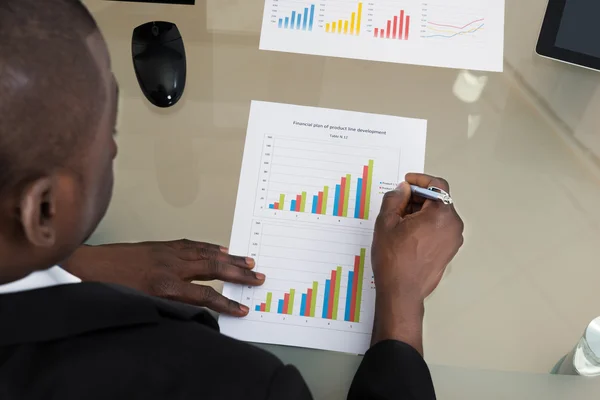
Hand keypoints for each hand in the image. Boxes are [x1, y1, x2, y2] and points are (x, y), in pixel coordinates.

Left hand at [62, 240, 264, 315]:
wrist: (90, 266)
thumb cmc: (113, 288)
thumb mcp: (143, 304)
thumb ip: (172, 306)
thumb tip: (198, 310)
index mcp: (166, 286)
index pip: (205, 296)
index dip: (226, 303)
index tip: (243, 309)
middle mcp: (172, 266)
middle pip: (214, 269)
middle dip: (239, 274)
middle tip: (258, 277)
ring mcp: (169, 252)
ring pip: (207, 253)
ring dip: (230, 258)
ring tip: (248, 261)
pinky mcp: (164, 245)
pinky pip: (194, 245)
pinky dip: (211, 247)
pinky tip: (221, 249)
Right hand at [371, 173, 463, 353]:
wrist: (401, 291)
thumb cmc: (395, 261)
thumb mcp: (386, 222)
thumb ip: (395, 198)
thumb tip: (402, 189)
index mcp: (441, 214)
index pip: (437, 184)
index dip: (420, 179)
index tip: (407, 182)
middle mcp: (453, 225)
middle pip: (438, 199)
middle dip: (418, 197)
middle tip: (398, 202)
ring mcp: (453, 239)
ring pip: (438, 214)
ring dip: (421, 211)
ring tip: (399, 221)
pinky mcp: (449, 249)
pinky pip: (439, 228)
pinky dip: (426, 224)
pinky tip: (407, 233)